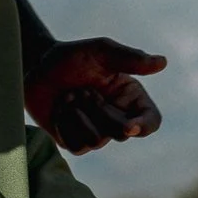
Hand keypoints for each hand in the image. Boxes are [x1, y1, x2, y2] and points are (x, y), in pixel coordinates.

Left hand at [25, 38, 166, 152]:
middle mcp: (117, 118)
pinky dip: (65, 125)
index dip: (144, 126)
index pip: (151, 121)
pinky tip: (59, 110)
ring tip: (69, 96)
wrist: (35, 66)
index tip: (129, 126)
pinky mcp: (74, 142)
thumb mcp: (102, 51)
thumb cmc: (71, 56)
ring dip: (78, 115)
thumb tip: (162, 62)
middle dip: (98, 111)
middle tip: (83, 89)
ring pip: (97, 141)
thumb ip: (131, 58)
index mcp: (130, 98)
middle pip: (121, 133)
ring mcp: (96, 132)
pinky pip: (76, 146)